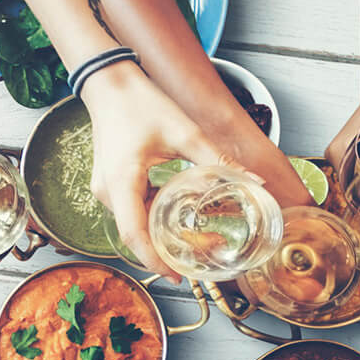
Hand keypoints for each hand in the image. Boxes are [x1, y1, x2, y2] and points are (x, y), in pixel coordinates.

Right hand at [78, 64, 306, 277]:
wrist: (109, 82)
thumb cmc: (140, 103)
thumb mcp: (185, 133)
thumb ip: (218, 161)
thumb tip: (254, 182)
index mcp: (121, 182)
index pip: (135, 235)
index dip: (155, 261)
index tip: (177, 277)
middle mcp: (107, 192)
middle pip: (136, 236)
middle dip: (166, 252)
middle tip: (199, 259)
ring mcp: (106, 189)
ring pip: (135, 225)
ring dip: (161, 236)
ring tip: (195, 243)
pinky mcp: (110, 184)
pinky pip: (132, 211)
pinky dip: (154, 220)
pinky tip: (178, 220)